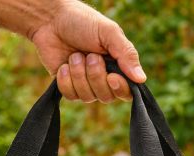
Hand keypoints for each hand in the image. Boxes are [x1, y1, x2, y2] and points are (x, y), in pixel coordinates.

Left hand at [29, 0, 144, 102]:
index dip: (120, 89)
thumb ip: (126, 54)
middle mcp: (103, 79)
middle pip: (106, 97)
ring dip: (79, 74)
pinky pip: (70, 95)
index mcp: (118, 66)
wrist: (52, 21)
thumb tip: (141, 79)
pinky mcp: (68, 87)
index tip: (111, 76)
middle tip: (89, 55)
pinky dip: (66, 80)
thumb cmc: (83, 23)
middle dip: (95, 76)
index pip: (126, 91)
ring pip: (87, 97)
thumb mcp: (109, 33)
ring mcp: (85, 85)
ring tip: (74, 56)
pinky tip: (64, 65)